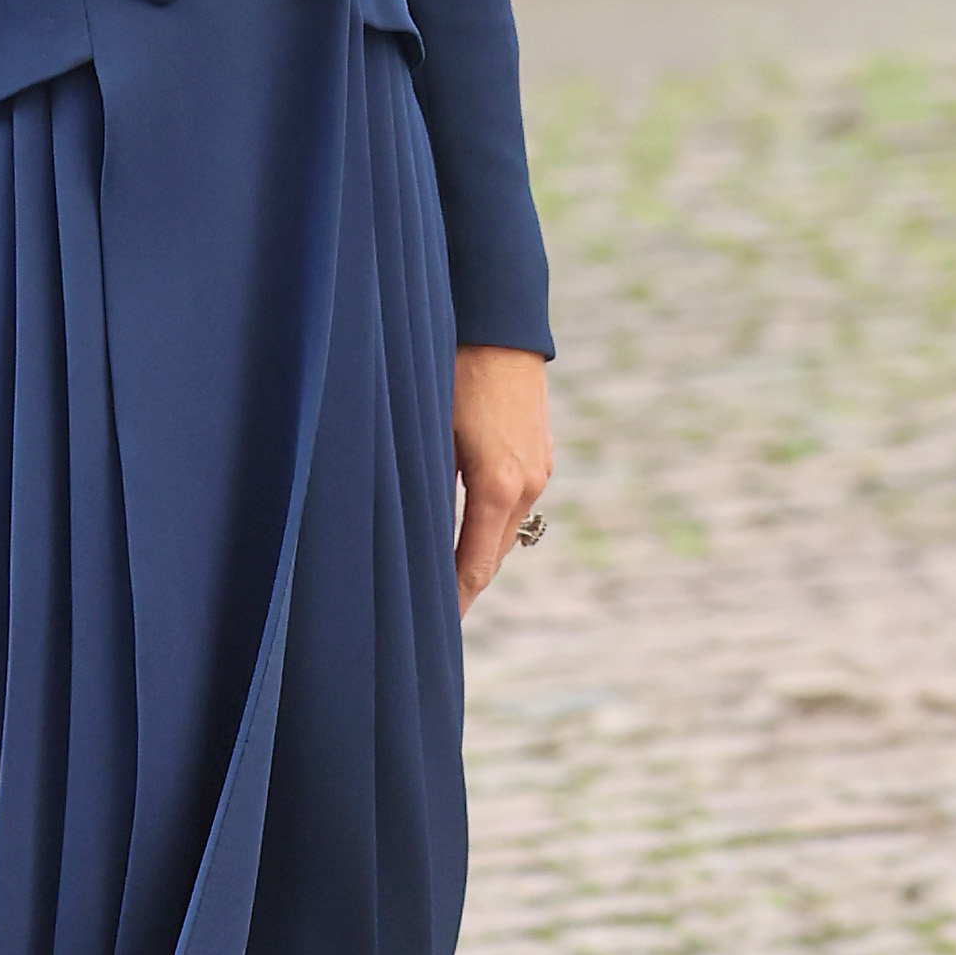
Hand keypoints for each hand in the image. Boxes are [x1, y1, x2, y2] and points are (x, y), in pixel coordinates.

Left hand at [452, 346, 552, 614]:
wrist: (500, 323)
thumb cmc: (452, 372)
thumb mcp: (430, 434)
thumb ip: (428, 492)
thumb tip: (413, 539)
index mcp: (497, 487)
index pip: (474, 566)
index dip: (453, 601)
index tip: (433, 631)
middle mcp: (528, 484)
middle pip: (493, 556)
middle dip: (464, 586)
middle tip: (432, 617)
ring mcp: (541, 469)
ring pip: (505, 531)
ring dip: (478, 554)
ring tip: (446, 580)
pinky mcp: (542, 453)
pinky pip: (514, 504)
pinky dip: (490, 525)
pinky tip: (467, 528)